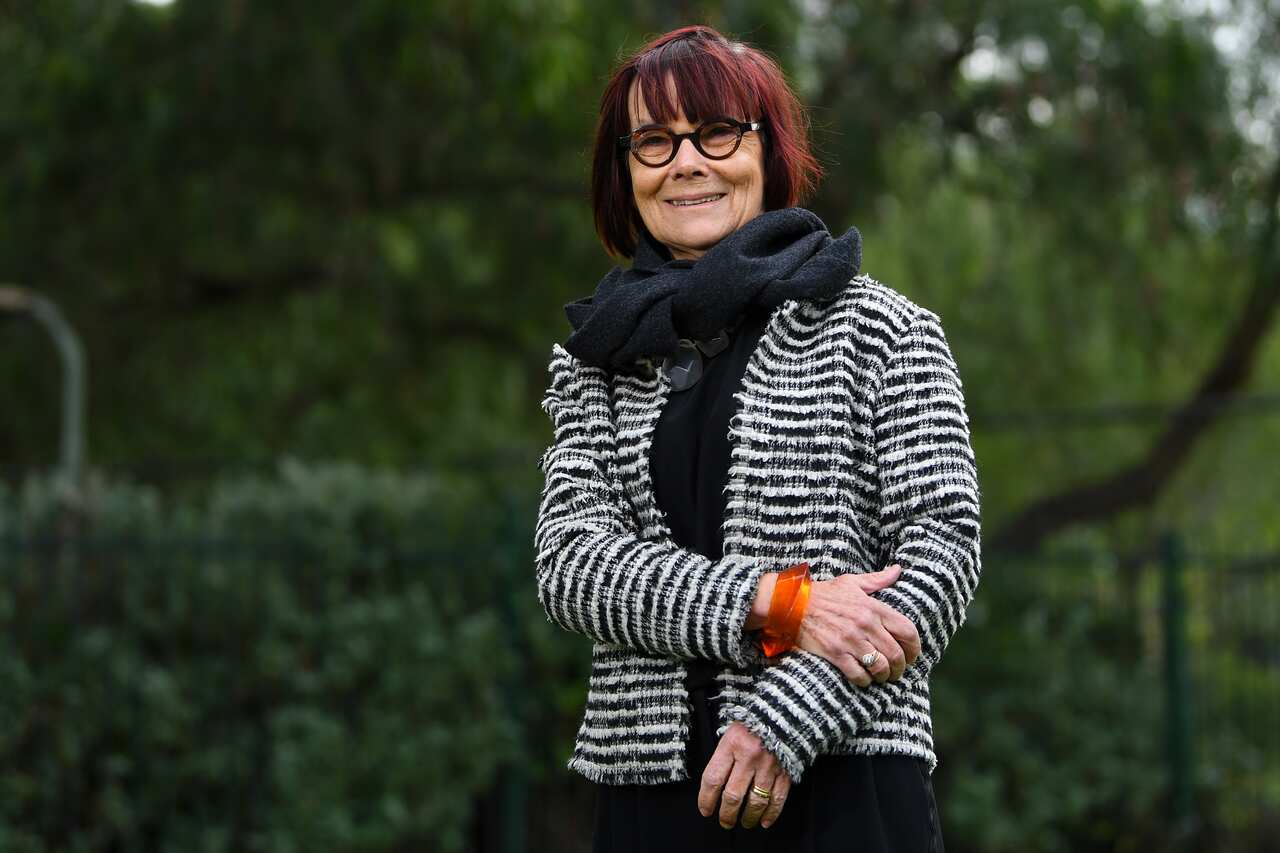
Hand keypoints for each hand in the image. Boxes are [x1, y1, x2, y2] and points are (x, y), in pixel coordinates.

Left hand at [698, 722, 791, 829]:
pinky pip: (777, 799)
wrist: (786, 711)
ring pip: (755, 802)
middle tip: (724, 822)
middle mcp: (749, 757)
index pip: (713, 779)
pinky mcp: (786, 772)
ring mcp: (769, 766)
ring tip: (744, 823)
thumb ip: (724, 755)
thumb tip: (715, 784)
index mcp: (732, 744)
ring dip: (748, 817)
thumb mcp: (732, 731)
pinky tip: (765, 821)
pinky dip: (771, 814)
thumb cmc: (754, 722)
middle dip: (726, 814)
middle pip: (733, 795)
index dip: (706, 799)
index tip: (705, 810)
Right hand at [796, 565, 920, 685]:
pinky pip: (858, 674)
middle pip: (896, 654)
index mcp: (873, 607)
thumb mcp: (851, 582)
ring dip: (884, 675)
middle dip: (900, 667)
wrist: (791, 603)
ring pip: (880, 666)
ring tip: (881, 676)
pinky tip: (864, 678)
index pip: (907, 631)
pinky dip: (865, 680)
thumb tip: (897, 569)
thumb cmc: (823, 593)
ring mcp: (850, 640)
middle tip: (897, 671)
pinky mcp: (835, 653)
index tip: (912, 655)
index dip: (915, 648)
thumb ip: (877, 579)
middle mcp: (865, 624)